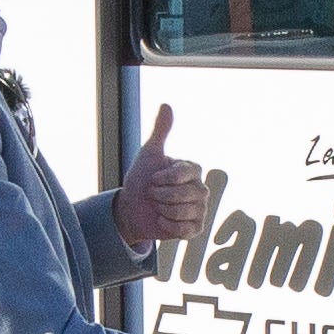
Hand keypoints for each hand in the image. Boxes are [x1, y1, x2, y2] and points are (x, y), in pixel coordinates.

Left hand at [119, 99, 213, 247]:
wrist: (132, 208)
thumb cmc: (142, 180)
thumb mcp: (149, 154)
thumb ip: (161, 131)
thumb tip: (166, 105)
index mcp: (193, 170)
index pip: (184, 173)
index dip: (164, 178)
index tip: (153, 178)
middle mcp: (201, 189)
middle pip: (185, 194)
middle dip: (161, 196)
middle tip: (153, 195)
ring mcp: (201, 209)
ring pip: (184, 212)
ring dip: (163, 210)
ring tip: (158, 207)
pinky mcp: (196, 228)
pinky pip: (185, 229)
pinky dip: (168, 225)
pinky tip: (162, 220)